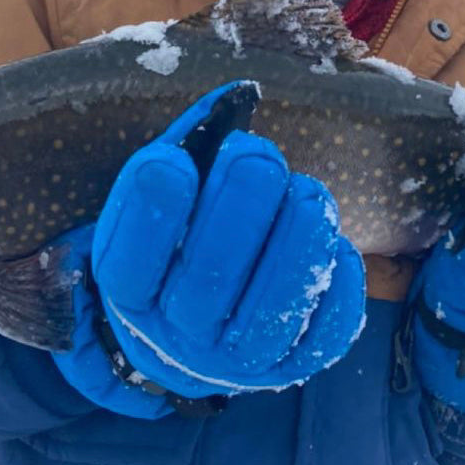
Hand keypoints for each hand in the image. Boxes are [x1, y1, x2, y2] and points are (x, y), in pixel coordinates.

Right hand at [53, 84, 365, 411]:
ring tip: (307, 192)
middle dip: (235, 212)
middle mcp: (180, 338)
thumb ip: (185, 152)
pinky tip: (336, 243)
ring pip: (270, 313)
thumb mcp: (159, 201)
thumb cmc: (178, 242)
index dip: (147, 215)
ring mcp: (240, 361)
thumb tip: (233, 98)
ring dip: (295, 246)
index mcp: (130, 296)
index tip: (171, 161)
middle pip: (204, 286)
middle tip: (256, 153)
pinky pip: (323, 338)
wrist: (197, 331)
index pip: (128, 265)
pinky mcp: (295, 366)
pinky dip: (337, 290)